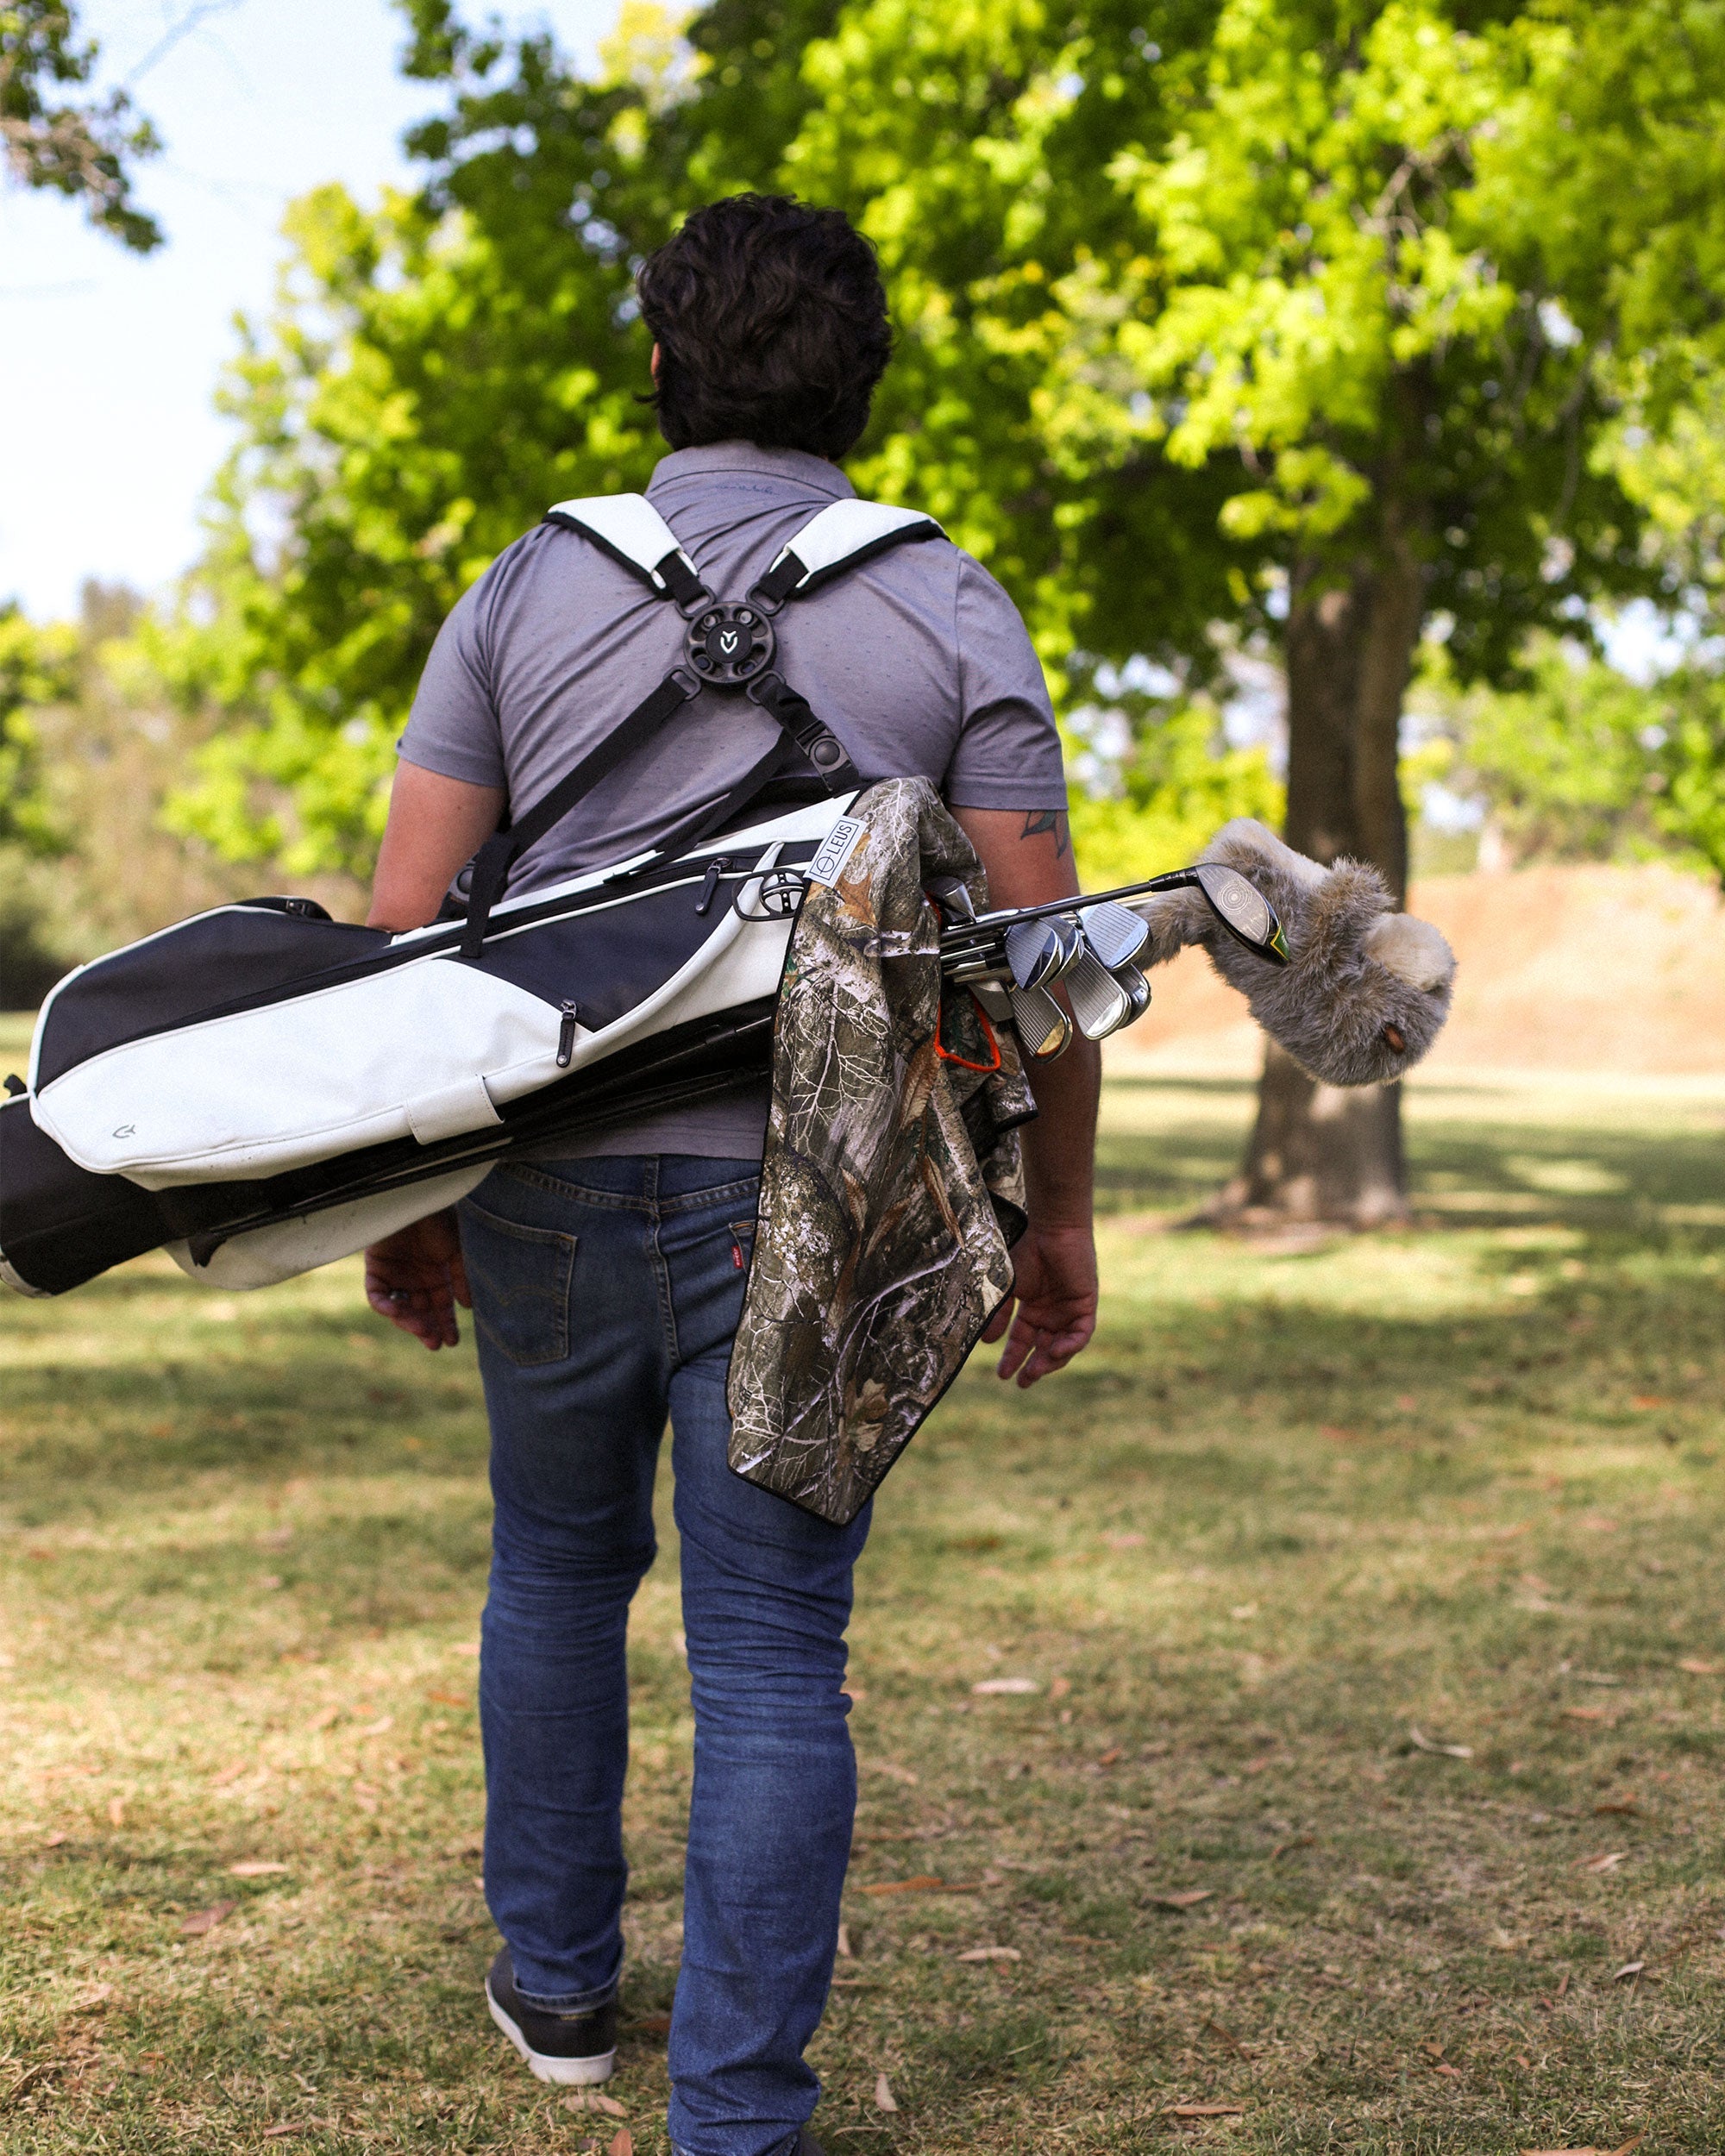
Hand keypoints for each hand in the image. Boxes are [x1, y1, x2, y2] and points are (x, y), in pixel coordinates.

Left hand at [364, 1209, 470, 1350]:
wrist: (416, 1201)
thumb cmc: (440, 1222)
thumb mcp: (457, 1253)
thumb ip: (461, 1279)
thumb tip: (468, 1308)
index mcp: (435, 1275)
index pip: (439, 1307)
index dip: (445, 1325)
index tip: (452, 1342)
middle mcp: (414, 1278)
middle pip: (419, 1311)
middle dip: (427, 1328)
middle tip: (435, 1343)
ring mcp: (395, 1275)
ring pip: (398, 1308)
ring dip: (408, 1322)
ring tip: (421, 1330)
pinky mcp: (376, 1269)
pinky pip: (376, 1295)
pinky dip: (384, 1306)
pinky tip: (397, 1313)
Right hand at [982, 1222, 1097, 1386]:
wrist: (1052, 1232)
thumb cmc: (1028, 1252)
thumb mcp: (1008, 1288)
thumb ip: (1000, 1315)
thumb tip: (986, 1342)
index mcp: (1033, 1310)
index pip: (1022, 1341)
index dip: (1013, 1358)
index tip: (1002, 1375)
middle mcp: (1052, 1314)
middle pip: (1043, 1348)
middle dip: (1033, 1367)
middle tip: (1022, 1383)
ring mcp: (1069, 1312)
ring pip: (1062, 1346)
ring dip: (1050, 1361)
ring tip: (1035, 1372)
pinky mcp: (1086, 1307)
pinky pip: (1080, 1335)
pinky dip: (1069, 1346)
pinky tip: (1055, 1353)